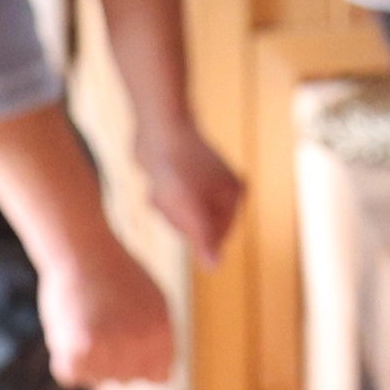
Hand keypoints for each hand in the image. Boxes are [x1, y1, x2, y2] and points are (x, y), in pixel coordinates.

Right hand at [43, 240, 176, 389]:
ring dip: (85, 359)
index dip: (139, 364)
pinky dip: (63, 358)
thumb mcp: (153, 303)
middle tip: (98, 323)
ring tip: (83, 321)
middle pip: (124, 380)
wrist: (83, 248)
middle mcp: (142, 346)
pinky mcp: (81, 352)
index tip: (124, 344)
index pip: (158, 377)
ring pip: (95, 379)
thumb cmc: (114, 272)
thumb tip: (161, 378)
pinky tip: (68, 329)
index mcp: (164, 335)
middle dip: (110, 362)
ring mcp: (112, 350)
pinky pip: (70, 374)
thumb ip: (158, 340)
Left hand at [136, 123, 246, 268]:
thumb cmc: (175, 165)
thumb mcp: (190, 207)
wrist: (157, 124)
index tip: (181, 212)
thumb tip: (214, 266)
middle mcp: (223, 191)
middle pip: (197, 229)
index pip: (216, 237)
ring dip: (166, 208)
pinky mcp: (182, 179)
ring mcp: (203, 184)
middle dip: (177, 218)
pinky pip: (171, 204)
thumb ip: (203, 238)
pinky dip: (160, 197)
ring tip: (162, 186)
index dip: (193, 233)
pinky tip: (156, 182)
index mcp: (234, 196)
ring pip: (180, 218)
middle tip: (170, 196)